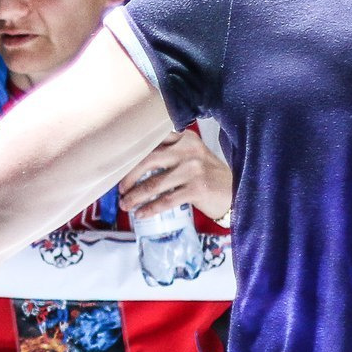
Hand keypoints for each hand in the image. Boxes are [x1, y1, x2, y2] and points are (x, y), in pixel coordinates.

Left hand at [117, 128, 232, 224]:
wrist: (234, 190)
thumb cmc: (206, 173)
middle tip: (120, 190)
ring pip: (154, 183)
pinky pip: (166, 200)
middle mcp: (188, 150)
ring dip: (135, 197)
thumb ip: (167, 152)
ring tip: (125, 205)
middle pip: (147, 160)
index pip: (152, 141)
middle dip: (128, 177)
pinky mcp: (197, 189)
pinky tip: (141, 214)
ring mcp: (193, 169)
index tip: (117, 165)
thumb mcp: (190, 154)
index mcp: (183, 137)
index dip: (131, 154)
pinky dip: (150, 208)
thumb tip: (131, 165)